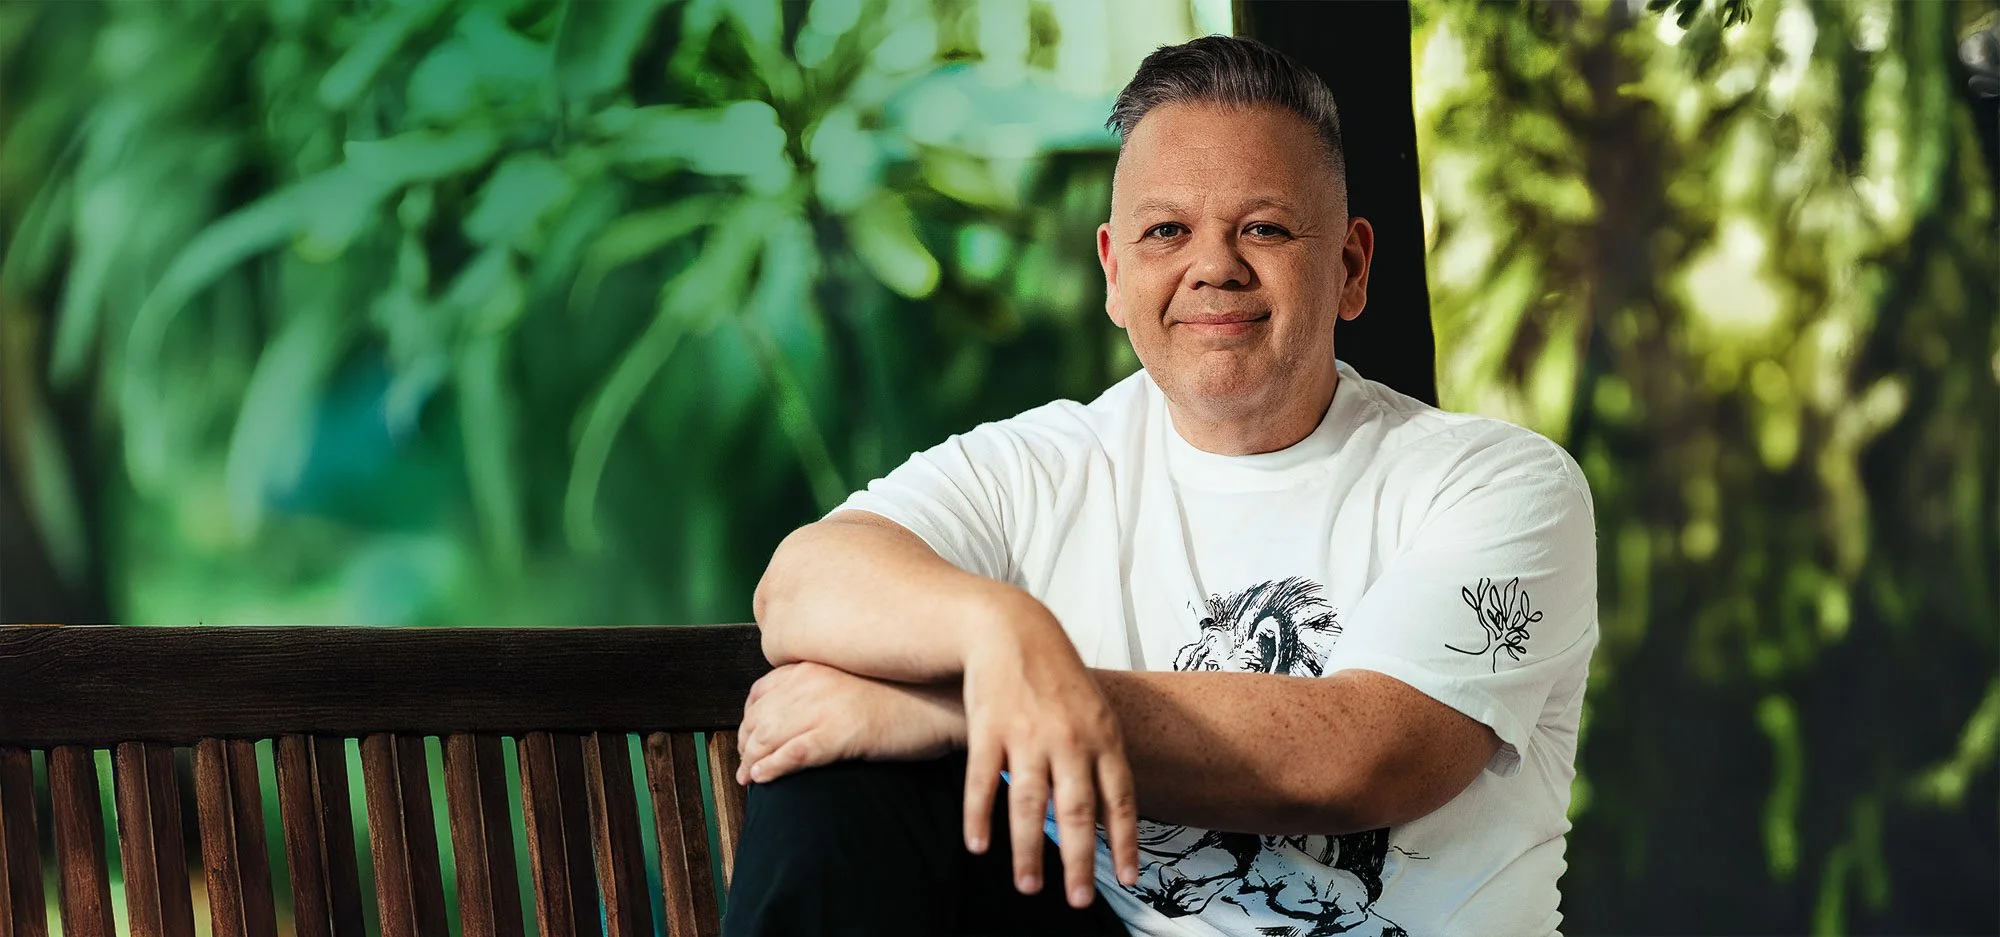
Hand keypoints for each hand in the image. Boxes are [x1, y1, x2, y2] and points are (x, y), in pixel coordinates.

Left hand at [735, 661, 965, 785]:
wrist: (944, 702)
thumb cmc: (910, 692)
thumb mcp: (857, 678)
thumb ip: (827, 685)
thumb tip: (805, 711)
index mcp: (816, 664)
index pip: (762, 690)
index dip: (749, 719)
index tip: (749, 738)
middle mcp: (813, 680)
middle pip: (759, 716)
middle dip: (746, 744)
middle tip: (745, 766)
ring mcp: (825, 706)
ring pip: (768, 736)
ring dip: (752, 761)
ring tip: (749, 779)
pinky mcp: (841, 733)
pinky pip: (793, 754)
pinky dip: (772, 768)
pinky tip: (763, 779)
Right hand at [960, 604, 1140, 909]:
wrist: (1012, 628)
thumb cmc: (1058, 677)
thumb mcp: (1095, 710)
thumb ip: (1105, 759)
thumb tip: (1117, 816)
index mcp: (1102, 736)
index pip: (1119, 799)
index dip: (1124, 842)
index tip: (1128, 880)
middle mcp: (1068, 739)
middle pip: (1076, 810)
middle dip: (1079, 860)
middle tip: (1079, 900)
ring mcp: (1027, 734)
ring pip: (1028, 803)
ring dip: (1028, 851)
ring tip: (1029, 887)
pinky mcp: (988, 728)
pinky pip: (982, 781)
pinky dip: (979, 816)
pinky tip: (978, 847)